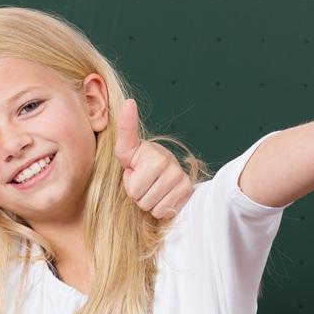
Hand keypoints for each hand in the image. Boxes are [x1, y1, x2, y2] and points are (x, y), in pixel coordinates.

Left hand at [115, 101, 194, 221]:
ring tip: (150, 186)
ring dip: (147, 201)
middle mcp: (170, 166)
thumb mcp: (127, 149)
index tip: (132, 140)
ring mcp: (181, 179)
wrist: (162, 170)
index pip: (133, 188)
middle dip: (136, 194)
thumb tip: (129, 102)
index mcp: (153, 157)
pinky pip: (163, 211)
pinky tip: (161, 194)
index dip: (130, 180)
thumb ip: (126, 129)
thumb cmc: (138, 161)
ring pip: (152, 207)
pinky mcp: (187, 191)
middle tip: (141, 181)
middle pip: (140, 200)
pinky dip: (160, 207)